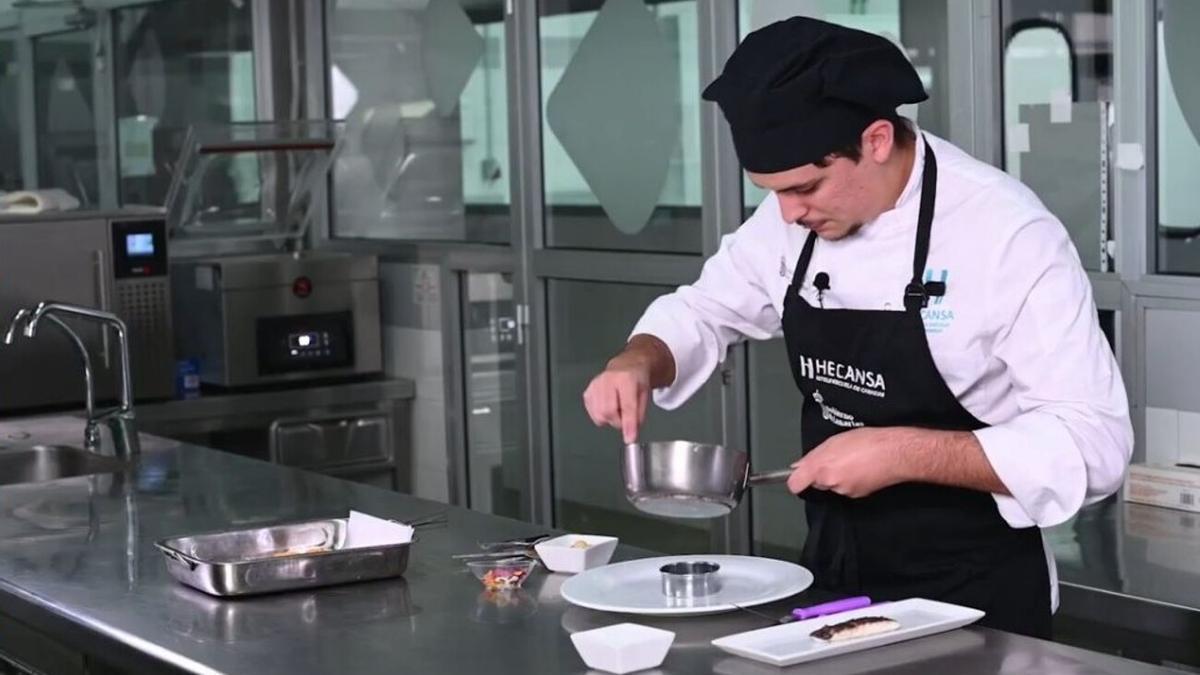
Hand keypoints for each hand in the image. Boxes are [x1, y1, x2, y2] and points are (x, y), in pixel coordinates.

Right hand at [582, 360, 650, 443]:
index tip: (629, 439)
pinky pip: (592, 412)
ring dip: (609, 419)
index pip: (627, 405)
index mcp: (626, 379)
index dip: (628, 424)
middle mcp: (608, 380)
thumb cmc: (636, 381)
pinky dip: (600, 416)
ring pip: (598, 414)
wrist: (626, 366)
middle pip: (608, 411)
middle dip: (617, 422)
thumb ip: (638, 414)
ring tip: (617, 411)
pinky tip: (608, 408)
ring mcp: (595, 385)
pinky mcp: (588, 391)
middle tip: (625, 420)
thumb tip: (630, 433)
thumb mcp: (644, 396)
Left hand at [786, 427, 907, 497]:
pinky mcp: (858, 495)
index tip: (798, 474)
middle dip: (822, 473)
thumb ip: (814, 455)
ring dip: (838, 476)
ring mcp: (844, 491)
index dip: (796, 478)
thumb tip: (799, 465)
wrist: (896, 453)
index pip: (795, 484)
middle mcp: (831, 482)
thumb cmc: (869, 442)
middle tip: (834, 458)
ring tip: (852, 459)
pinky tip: (861, 467)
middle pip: (817, 483)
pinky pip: (847, 487)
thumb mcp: (835, 441)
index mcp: (821, 468)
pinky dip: (851, 480)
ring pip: (833, 485)